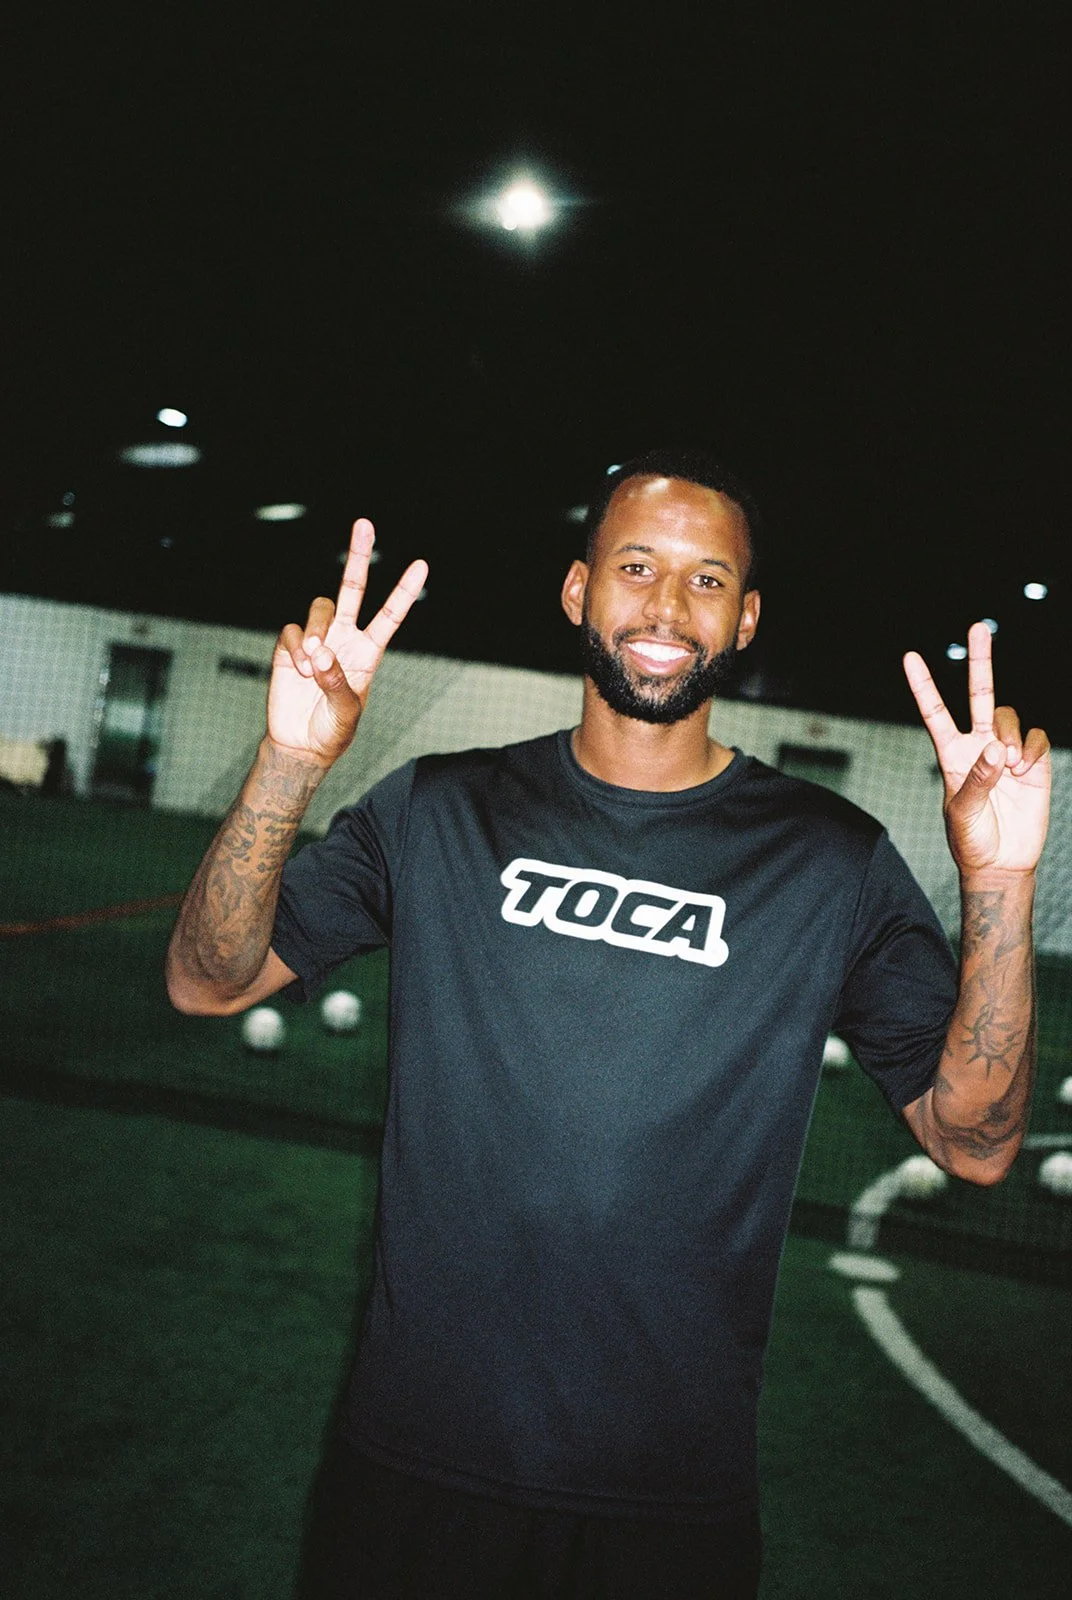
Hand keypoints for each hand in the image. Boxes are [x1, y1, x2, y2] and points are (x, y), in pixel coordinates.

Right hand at [267, 518, 427, 767]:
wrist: (300, 744)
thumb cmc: (332, 731)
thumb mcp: (347, 713)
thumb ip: (338, 682)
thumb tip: (320, 651)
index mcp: (368, 652)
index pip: (390, 616)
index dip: (404, 591)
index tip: (421, 565)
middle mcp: (344, 638)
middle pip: (352, 588)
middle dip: (358, 556)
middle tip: (365, 523)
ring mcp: (316, 639)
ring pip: (319, 608)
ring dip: (316, 632)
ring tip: (313, 664)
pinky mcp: (290, 646)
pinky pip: (291, 630)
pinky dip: (295, 648)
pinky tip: (300, 672)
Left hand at [903, 622, 1050, 874]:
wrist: (1002, 862)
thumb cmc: (972, 840)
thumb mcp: (963, 812)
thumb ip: (977, 780)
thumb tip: (996, 749)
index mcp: (951, 754)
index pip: (935, 713)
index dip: (923, 686)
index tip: (909, 657)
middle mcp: (978, 745)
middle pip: (979, 695)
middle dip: (980, 661)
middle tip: (978, 627)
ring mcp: (1006, 751)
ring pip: (1009, 716)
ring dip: (1010, 735)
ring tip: (1010, 767)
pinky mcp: (1033, 762)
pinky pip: (1035, 736)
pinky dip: (1031, 749)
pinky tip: (1025, 771)